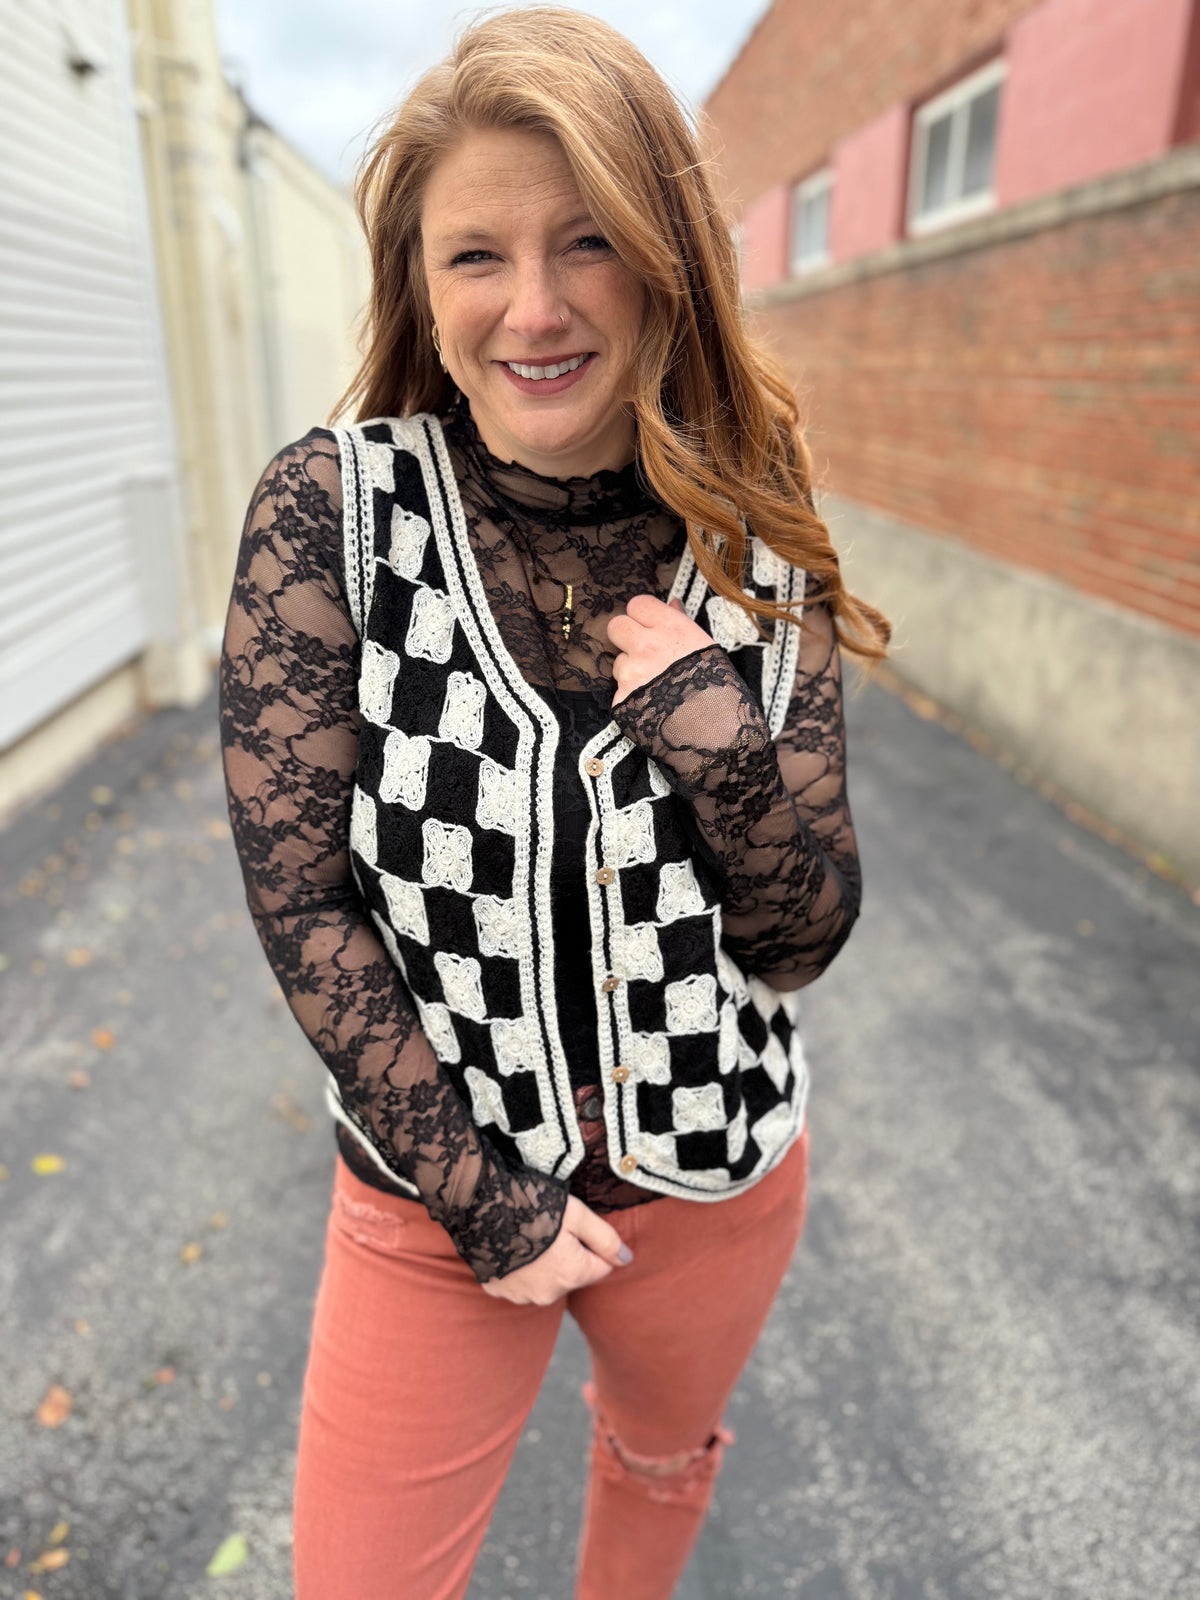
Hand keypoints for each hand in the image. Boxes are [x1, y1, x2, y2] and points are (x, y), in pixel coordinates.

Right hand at [481, 1195, 632, 1305]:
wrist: (479, 1205)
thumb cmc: (532, 1204)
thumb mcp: (578, 1214)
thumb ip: (606, 1239)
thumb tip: (627, 1260)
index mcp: (572, 1275)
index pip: (601, 1267)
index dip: (591, 1244)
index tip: (573, 1226)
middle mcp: (549, 1294)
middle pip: (573, 1275)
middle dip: (569, 1255)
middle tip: (550, 1226)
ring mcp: (521, 1295)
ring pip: (547, 1280)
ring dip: (544, 1263)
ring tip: (528, 1234)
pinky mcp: (498, 1291)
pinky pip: (521, 1281)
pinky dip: (521, 1268)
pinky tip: (511, 1244)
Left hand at [607, 595, 713, 706]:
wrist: (713, 728)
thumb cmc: (715, 685)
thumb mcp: (704, 646)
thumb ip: (682, 622)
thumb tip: (672, 604)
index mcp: (670, 628)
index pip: (637, 604)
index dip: (642, 615)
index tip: (648, 625)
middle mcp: (647, 646)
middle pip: (616, 625)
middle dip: (625, 636)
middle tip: (641, 650)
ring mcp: (632, 672)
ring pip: (618, 661)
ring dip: (630, 670)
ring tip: (654, 684)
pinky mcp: (622, 698)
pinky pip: (620, 691)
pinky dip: (631, 697)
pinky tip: (650, 703)